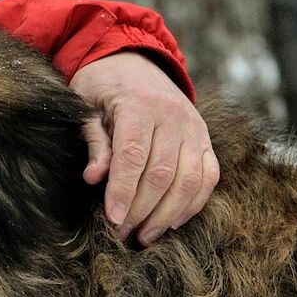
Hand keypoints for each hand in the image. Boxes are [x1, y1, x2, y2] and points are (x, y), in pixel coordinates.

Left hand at [71, 52, 217, 245]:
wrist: (134, 60)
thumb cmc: (103, 87)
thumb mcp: (87, 106)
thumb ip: (95, 141)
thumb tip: (94, 178)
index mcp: (139, 104)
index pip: (134, 154)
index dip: (124, 190)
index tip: (113, 219)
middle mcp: (173, 115)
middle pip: (162, 172)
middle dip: (141, 209)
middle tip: (121, 233)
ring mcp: (194, 127)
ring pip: (189, 179)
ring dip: (167, 214)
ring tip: (144, 236)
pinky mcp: (204, 138)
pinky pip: (209, 176)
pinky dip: (194, 203)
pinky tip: (172, 222)